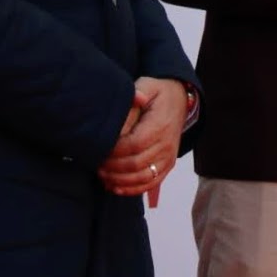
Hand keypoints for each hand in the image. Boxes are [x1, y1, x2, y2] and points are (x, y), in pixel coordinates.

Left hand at [100, 79, 182, 196]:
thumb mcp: (148, 86)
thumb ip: (136, 95)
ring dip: (120, 180)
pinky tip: (115, 187)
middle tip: (96, 164)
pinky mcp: (167, 165)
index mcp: (159, 126)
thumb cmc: (158, 93)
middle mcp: (166, 144)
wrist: (180, 100)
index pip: (134, 144)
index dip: (115, 152)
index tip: (99, 151)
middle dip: (113, 168)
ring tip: (102, 176)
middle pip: (136, 164)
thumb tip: (130, 104)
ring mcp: (168, 157)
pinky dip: (132, 189)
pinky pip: (151, 183)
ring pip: (143, 177)